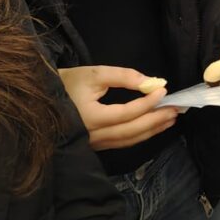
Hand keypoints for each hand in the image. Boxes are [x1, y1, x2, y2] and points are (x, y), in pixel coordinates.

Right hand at [58, 66, 177, 150]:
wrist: (44, 99)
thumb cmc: (68, 83)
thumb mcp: (94, 73)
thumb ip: (122, 76)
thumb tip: (150, 83)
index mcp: (91, 118)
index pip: (127, 113)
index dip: (147, 103)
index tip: (163, 90)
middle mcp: (94, 136)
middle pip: (132, 131)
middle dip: (156, 120)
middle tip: (176, 108)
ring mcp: (95, 144)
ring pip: (129, 140)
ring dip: (152, 129)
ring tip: (171, 118)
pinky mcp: (96, 146)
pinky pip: (122, 143)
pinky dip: (140, 135)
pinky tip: (153, 127)